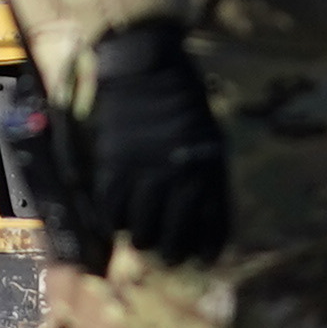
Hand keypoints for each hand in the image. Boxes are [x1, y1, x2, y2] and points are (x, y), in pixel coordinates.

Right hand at [77, 23, 232, 267]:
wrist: (146, 68)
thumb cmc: (183, 98)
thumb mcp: (211, 135)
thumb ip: (208, 172)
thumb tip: (203, 207)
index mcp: (210, 171)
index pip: (214, 224)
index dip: (209, 247)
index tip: (203, 259)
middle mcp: (181, 179)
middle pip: (177, 233)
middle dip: (173, 252)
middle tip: (168, 259)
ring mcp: (146, 173)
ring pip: (143, 227)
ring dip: (143, 240)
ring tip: (141, 243)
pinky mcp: (115, 164)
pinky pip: (112, 206)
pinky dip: (114, 221)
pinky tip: (116, 224)